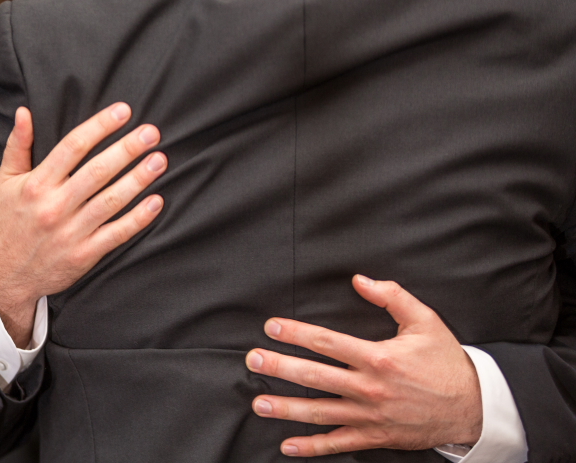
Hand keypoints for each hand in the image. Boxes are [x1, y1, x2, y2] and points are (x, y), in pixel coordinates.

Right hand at [0, 103, 166, 345]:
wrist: (6, 273)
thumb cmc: (9, 221)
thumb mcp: (5, 180)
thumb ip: (17, 145)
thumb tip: (24, 112)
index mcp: (37, 184)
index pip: (72, 147)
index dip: (100, 126)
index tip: (123, 112)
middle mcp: (54, 206)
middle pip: (97, 172)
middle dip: (127, 149)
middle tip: (151, 133)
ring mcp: (71, 232)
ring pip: (110, 201)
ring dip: (138, 179)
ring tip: (159, 160)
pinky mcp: (84, 254)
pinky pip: (116, 234)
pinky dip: (138, 218)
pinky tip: (156, 201)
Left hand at [246, 275, 481, 456]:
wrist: (475, 408)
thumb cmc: (446, 362)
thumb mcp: (425, 321)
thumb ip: (392, 296)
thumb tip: (360, 279)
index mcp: (378, 358)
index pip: (326, 342)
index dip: (295, 333)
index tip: (271, 327)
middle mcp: (370, 388)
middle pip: (315, 377)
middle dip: (279, 368)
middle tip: (252, 361)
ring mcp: (371, 416)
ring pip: (320, 412)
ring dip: (286, 408)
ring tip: (259, 402)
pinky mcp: (376, 437)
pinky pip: (339, 443)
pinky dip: (312, 447)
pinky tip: (289, 445)